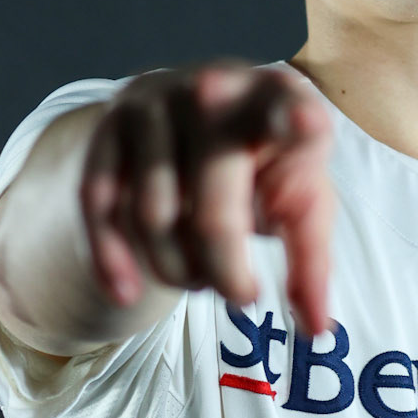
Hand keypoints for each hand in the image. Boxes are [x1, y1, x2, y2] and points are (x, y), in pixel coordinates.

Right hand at [79, 62, 333, 335]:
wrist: (190, 120)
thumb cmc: (262, 169)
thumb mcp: (299, 204)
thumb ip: (311, 263)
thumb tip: (316, 331)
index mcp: (279, 99)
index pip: (290, 109)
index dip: (297, 121)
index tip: (308, 123)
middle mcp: (216, 86)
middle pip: (215, 206)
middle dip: (226, 269)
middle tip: (243, 298)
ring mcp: (155, 103)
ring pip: (154, 215)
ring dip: (178, 269)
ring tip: (200, 279)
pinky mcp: (109, 126)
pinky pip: (102, 205)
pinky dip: (112, 256)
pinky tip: (126, 291)